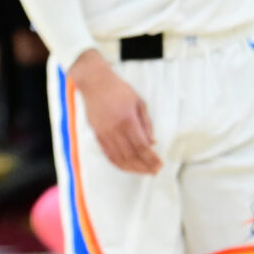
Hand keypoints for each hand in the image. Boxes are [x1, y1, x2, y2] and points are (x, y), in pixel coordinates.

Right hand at [68, 50, 160, 174]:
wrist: (94, 83)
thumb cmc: (118, 90)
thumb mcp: (139, 102)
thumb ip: (146, 124)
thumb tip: (152, 142)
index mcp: (128, 120)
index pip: (141, 147)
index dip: (151, 159)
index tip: (159, 165)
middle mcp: (114, 129)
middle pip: (130, 156)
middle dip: (143, 166)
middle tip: (153, 171)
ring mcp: (104, 133)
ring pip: (118, 158)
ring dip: (131, 168)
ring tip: (142, 171)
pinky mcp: (97, 134)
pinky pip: (107, 153)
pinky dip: (118, 163)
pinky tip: (126, 166)